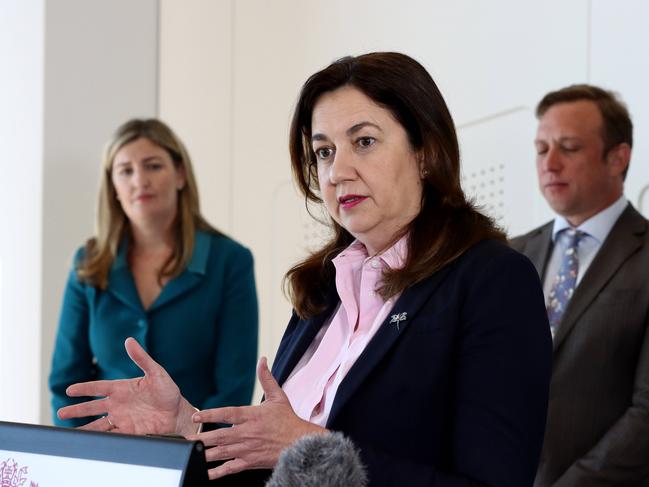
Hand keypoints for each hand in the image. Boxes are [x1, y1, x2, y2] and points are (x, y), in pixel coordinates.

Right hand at [57, 337, 196, 435]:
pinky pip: (111, 436)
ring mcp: (122, 418)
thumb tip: (129, 340)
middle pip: (93, 407)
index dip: (84, 388)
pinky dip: (101, 439)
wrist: (178, 412)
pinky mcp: (129, 431)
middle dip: (77, 410)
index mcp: (122, 388)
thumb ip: (141, 358)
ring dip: (85, 428)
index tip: (69, 390)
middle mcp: (118, 404)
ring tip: (70, 434)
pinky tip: (91, 443)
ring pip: (98, 424)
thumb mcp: (156, 372)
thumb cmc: (167, 390)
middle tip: (61, 413)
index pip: (99, 387)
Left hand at [188, 357, 326, 479]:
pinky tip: (206, 473)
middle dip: (201, 438)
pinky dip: (217, 472)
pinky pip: (231, 468)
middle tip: (186, 438)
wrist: (300, 443)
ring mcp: (248, 449)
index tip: (196, 416)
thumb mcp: (278, 396)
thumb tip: (262, 360)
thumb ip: (266, 378)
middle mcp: (248, 433)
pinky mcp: (250, 462)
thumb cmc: (288, 420)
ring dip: (205, 453)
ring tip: (191, 453)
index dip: (210, 415)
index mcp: (252, 416)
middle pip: (220, 436)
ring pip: (222, 453)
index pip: (227, 414)